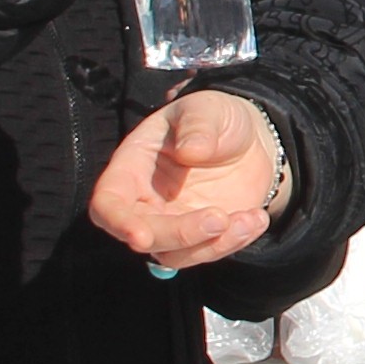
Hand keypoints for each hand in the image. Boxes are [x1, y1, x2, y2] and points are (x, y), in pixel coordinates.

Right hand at [90, 90, 282, 270]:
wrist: (250, 141)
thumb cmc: (215, 119)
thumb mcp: (208, 109)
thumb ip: (197, 125)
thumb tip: (191, 150)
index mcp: (133, 166)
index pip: (108, 201)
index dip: (118, 221)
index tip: (140, 237)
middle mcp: (146, 201)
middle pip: (143, 236)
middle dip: (178, 235)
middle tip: (219, 218)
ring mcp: (172, 223)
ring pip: (174, 255)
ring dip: (212, 245)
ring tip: (249, 218)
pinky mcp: (199, 238)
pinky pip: (208, 253)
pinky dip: (234, 243)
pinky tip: (256, 219)